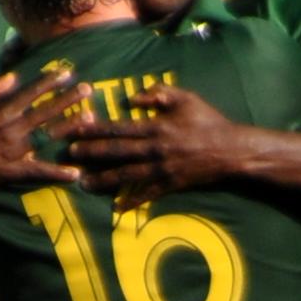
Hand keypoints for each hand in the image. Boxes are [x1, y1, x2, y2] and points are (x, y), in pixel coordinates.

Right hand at [0, 71, 85, 196]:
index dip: (49, 82)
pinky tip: (76, 173)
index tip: (67, 73)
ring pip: (48, 136)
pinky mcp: (15, 170)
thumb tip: (13, 75)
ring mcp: (15, 150)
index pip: (30, 93)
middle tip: (89, 89)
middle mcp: (12, 129)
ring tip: (91, 118)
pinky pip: (40, 171)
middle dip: (68, 99)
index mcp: (2, 112)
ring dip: (70, 127)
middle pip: (45, 111)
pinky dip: (58, 173)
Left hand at [64, 83, 253, 209]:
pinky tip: (117, 207)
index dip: (95, 129)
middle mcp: (155, 149)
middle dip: (91, 154)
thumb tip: (133, 97)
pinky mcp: (171, 184)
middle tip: (70, 156)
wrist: (231, 150)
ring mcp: (163, 169)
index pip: (119, 127)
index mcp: (156, 126)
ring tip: (84, 182)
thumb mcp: (186, 98)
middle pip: (117, 152)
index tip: (75, 129)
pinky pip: (148, 194)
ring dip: (104, 179)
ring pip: (127, 175)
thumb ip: (159, 93)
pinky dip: (133, 201)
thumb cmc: (208, 121)